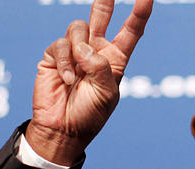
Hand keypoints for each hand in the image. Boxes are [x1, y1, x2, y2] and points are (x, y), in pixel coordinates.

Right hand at [27, 0, 152, 165]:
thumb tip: (85, 48)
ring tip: (78, 74)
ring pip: (78, 28)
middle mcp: (96, 52)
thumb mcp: (107, 93)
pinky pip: (61, 45)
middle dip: (105, 2)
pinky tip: (68, 80)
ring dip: (80, 49)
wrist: (64, 128)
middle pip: (102, 17)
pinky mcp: (55, 55)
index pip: (131, 32)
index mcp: (116, 60)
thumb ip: (101, 67)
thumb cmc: (90, 114)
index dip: (139, 14)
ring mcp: (75, 52)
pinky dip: (66, 62)